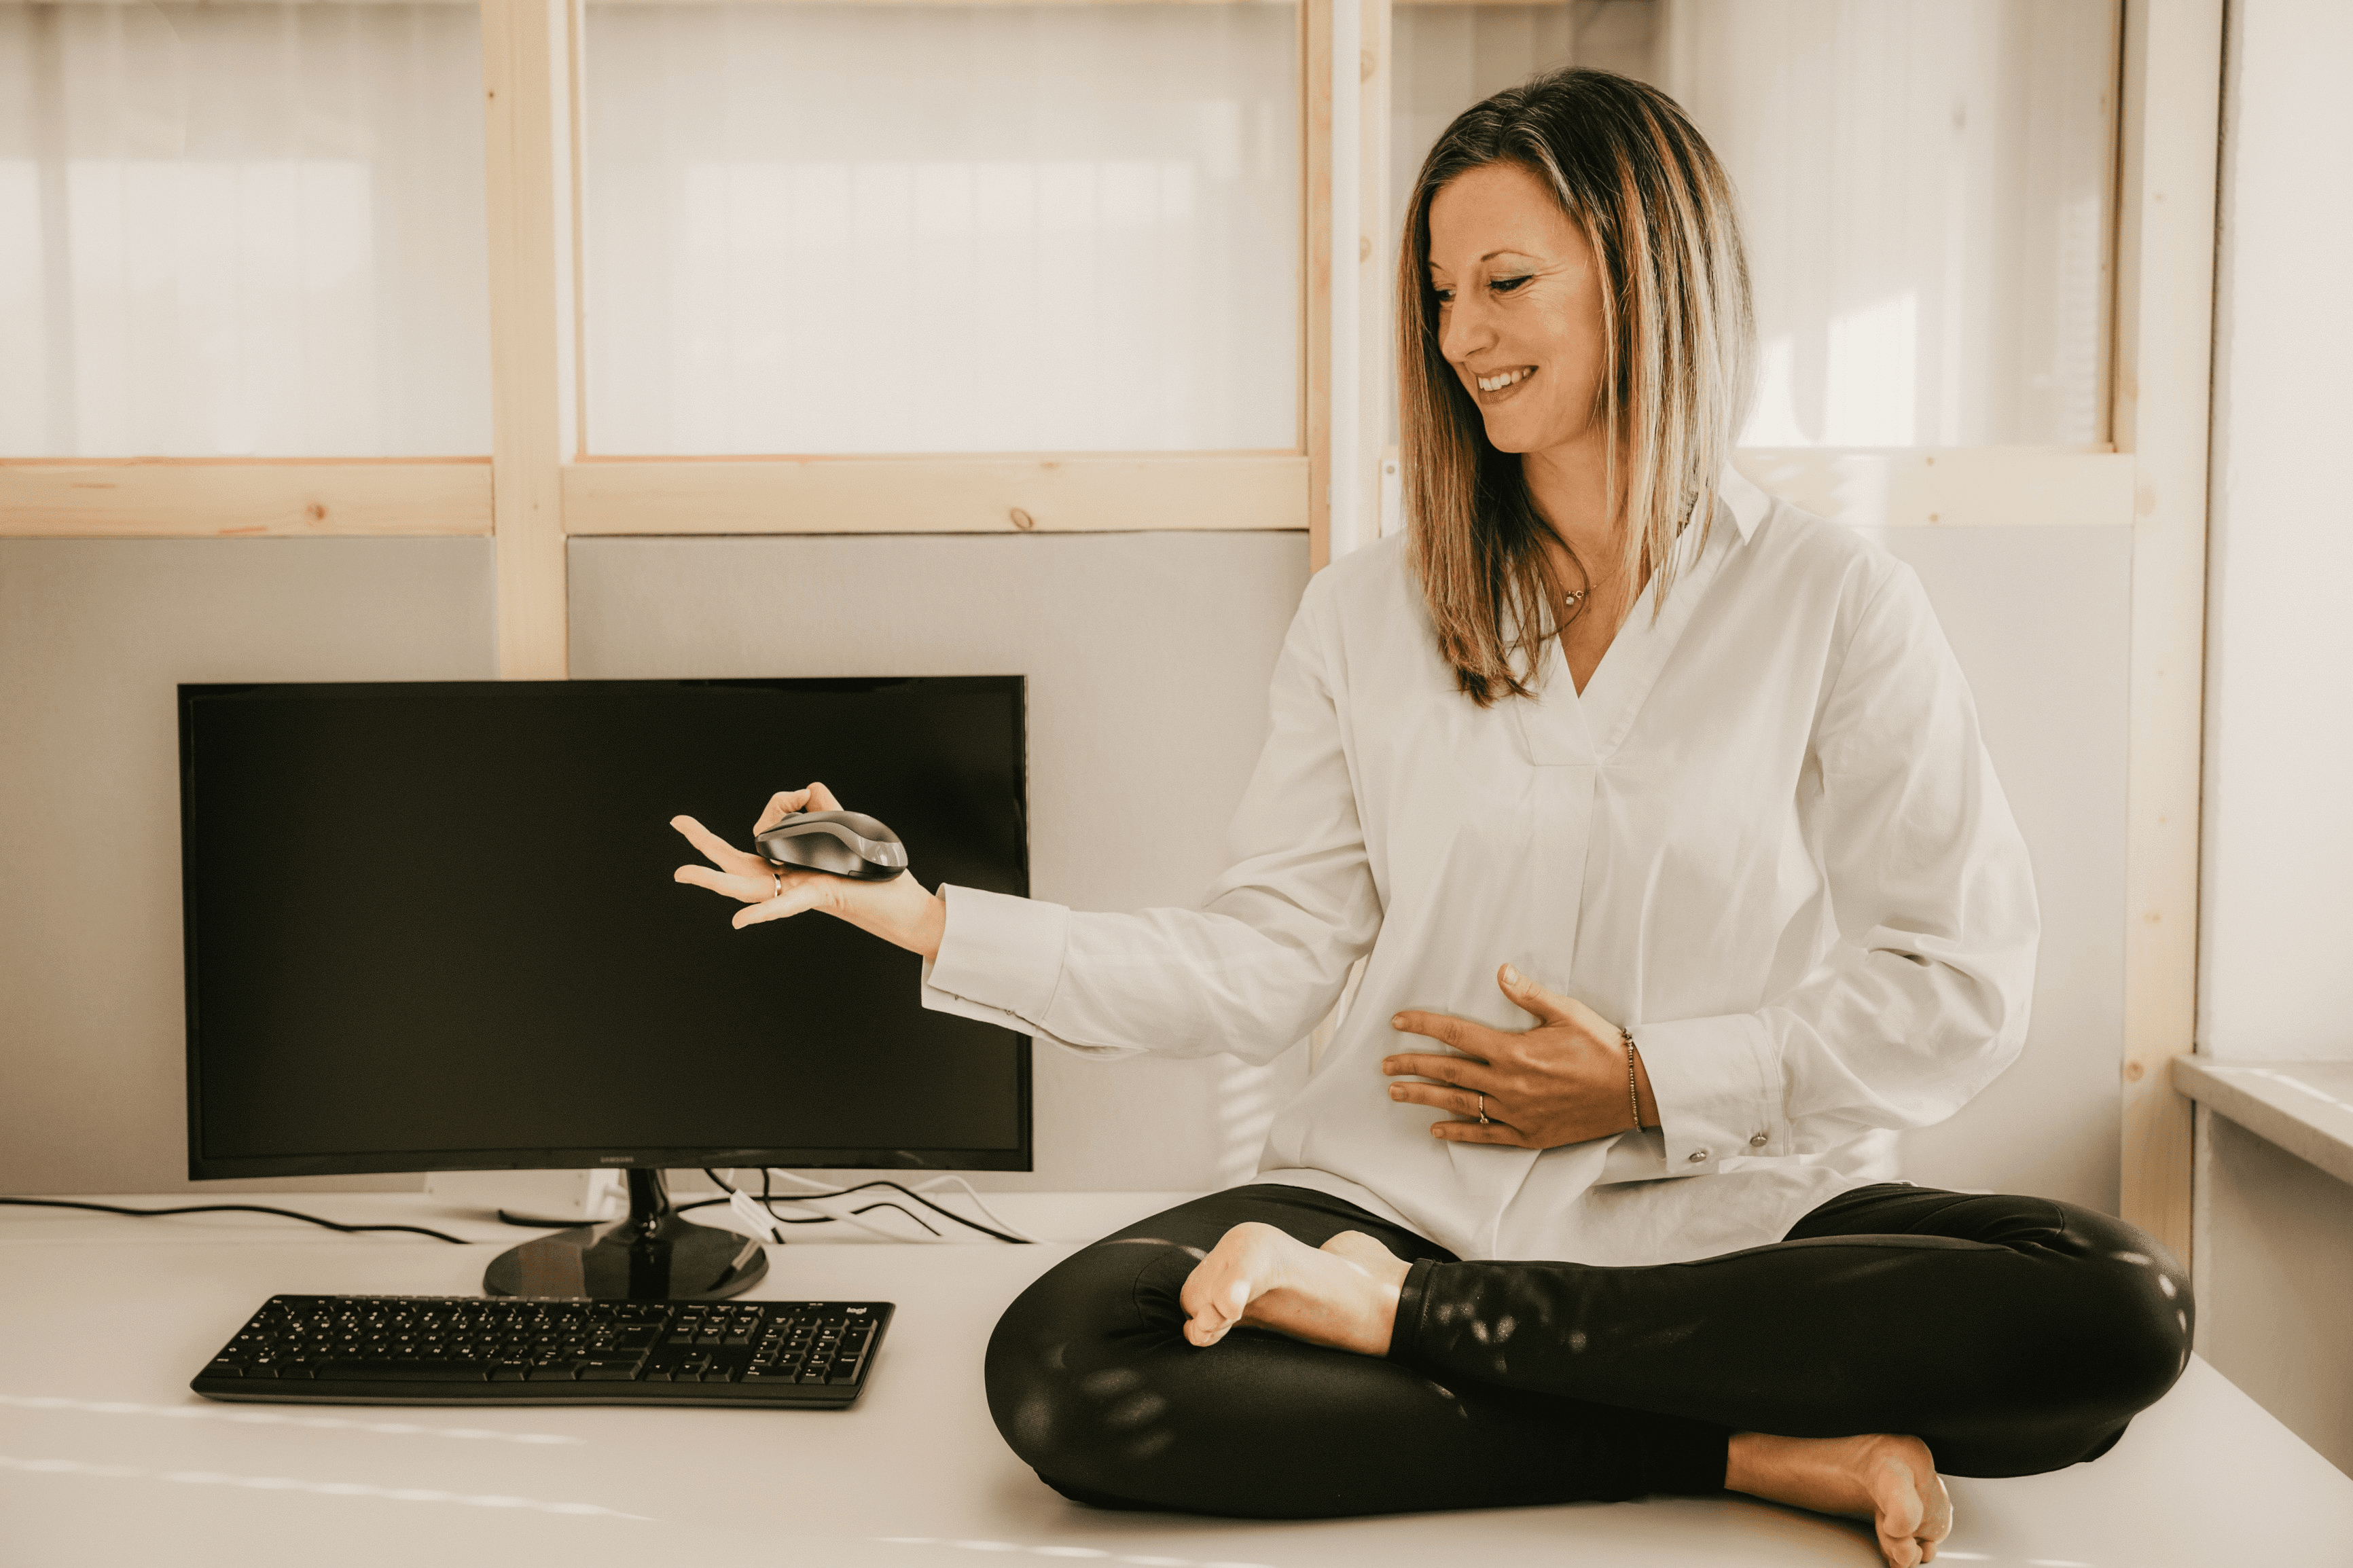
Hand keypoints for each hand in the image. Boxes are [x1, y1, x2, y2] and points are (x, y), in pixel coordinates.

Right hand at [670, 782, 946, 957]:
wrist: (901, 902)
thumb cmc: (871, 873)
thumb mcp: (841, 827)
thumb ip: (820, 804)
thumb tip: (804, 789)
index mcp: (789, 864)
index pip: (763, 832)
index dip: (777, 805)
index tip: (800, 794)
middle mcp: (787, 881)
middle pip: (737, 864)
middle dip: (704, 844)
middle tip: (676, 822)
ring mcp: (798, 891)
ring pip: (748, 888)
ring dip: (712, 881)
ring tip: (681, 873)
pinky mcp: (819, 898)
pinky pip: (785, 908)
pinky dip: (761, 915)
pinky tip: (737, 921)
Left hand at [1383, 964, 1658, 1147]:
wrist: (1632, 1091)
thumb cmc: (1601, 1047)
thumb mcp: (1567, 1012)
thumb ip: (1529, 994)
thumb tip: (1501, 971)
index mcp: (1514, 1051)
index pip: (1456, 1034)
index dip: (1424, 1026)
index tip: (1397, 1022)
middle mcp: (1508, 1084)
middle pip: (1448, 1071)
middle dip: (1412, 1064)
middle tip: (1384, 1063)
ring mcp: (1515, 1113)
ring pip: (1458, 1103)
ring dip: (1423, 1097)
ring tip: (1395, 1092)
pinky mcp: (1528, 1135)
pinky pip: (1484, 1135)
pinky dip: (1458, 1132)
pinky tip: (1436, 1129)